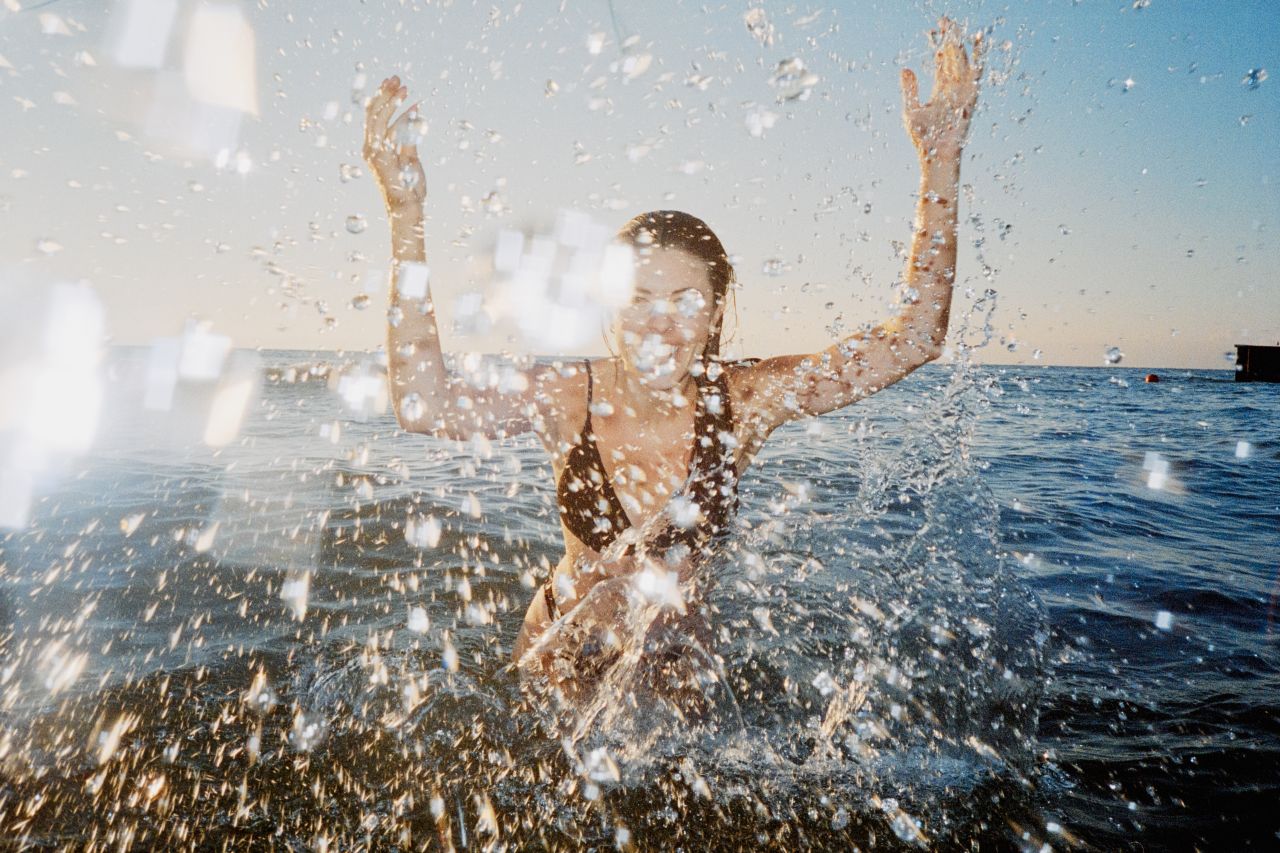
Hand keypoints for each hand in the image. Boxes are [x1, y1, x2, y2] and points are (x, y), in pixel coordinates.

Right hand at [362, 75, 426, 212]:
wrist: (407, 208)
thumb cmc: (410, 187)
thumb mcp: (410, 158)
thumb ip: (409, 138)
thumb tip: (414, 115)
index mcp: (374, 147)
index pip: (374, 117)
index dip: (383, 98)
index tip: (395, 84)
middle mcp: (370, 148)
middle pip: (372, 113)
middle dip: (384, 93)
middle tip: (396, 78)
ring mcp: (373, 152)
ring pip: (377, 117)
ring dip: (391, 100)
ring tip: (403, 87)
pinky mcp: (379, 157)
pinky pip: (389, 130)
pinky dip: (401, 117)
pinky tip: (412, 106)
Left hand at [901, 18, 983, 160]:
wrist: (936, 155)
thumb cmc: (923, 138)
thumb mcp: (911, 110)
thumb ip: (910, 89)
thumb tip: (905, 68)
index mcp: (940, 91)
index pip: (940, 63)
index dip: (937, 46)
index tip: (932, 31)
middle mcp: (953, 89)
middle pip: (951, 58)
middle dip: (948, 39)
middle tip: (943, 20)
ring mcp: (962, 91)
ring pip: (961, 61)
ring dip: (958, 43)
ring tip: (952, 26)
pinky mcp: (970, 95)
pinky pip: (976, 72)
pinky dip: (978, 55)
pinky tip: (977, 39)